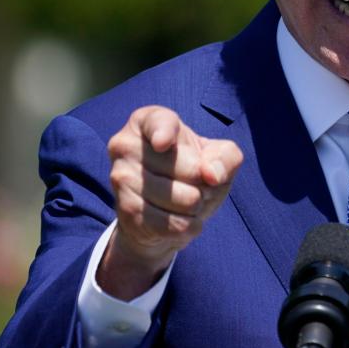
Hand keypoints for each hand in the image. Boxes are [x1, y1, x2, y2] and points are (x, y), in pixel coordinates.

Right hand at [98, 106, 242, 299]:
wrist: (160, 213)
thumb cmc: (192, 171)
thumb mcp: (216, 155)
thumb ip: (226, 156)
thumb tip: (212, 175)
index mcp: (147, 121)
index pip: (158, 123)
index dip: (163, 133)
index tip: (164, 143)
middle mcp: (127, 145)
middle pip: (189, 169)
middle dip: (205, 182)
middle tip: (195, 183)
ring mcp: (122, 178)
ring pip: (184, 200)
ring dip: (198, 206)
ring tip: (188, 201)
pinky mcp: (126, 210)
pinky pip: (173, 224)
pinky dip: (189, 226)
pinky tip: (182, 220)